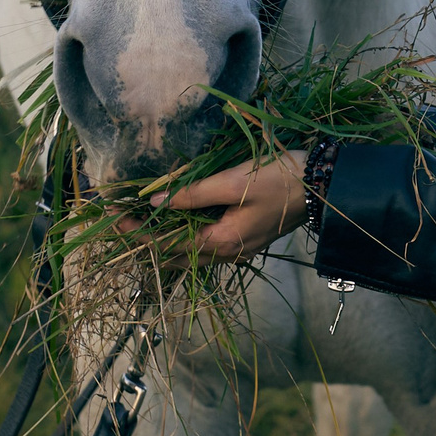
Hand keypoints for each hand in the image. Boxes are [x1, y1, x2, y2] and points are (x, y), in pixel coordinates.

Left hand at [126, 150, 307, 263]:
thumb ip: (192, 193)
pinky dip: (182, 236)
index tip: (112, 215)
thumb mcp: (233, 181)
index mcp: (221, 242)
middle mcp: (226, 254)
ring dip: (160, 239)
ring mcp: (236, 250)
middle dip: (142, 239)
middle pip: (172, 256)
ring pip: (187, 253)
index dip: (135, 232)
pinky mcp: (243, 240)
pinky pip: (203, 245)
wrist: (323, 186)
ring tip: (138, 220)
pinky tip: (174, 220)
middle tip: (118, 219)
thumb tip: (155, 203)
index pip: (164, 245)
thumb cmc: (280, 179)